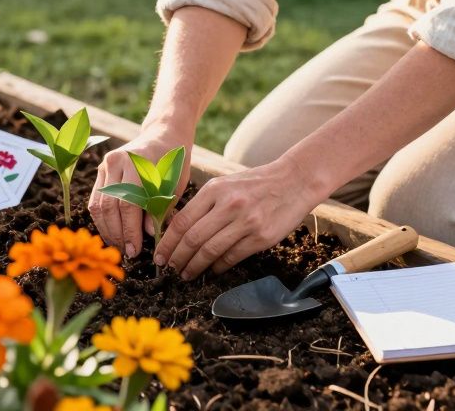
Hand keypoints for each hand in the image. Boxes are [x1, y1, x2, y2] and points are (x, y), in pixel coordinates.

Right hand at [89, 125, 192, 257]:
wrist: (163, 136)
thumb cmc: (173, 164)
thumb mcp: (174, 186)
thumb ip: (160, 209)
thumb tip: (148, 235)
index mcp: (137, 163)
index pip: (128, 204)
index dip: (130, 231)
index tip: (135, 250)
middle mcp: (117, 161)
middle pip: (109, 206)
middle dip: (117, 233)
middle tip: (127, 252)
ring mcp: (106, 164)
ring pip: (97, 205)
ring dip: (107, 229)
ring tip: (118, 246)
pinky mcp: (101, 170)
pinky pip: (95, 200)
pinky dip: (102, 219)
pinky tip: (112, 233)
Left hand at [154, 158, 328, 279]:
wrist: (294, 180)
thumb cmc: (255, 184)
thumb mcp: (225, 185)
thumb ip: (203, 205)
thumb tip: (179, 232)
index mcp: (214, 190)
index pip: (182, 221)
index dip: (167, 242)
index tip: (160, 256)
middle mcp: (228, 205)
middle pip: (193, 239)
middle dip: (178, 258)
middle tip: (170, 269)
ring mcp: (246, 222)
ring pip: (211, 251)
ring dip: (195, 266)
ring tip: (187, 274)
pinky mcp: (261, 237)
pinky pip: (232, 257)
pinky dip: (218, 267)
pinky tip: (212, 270)